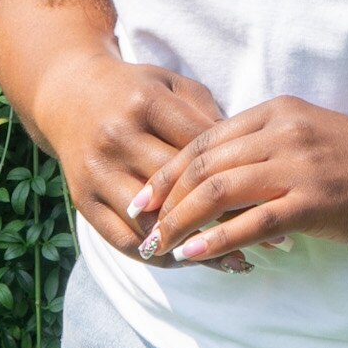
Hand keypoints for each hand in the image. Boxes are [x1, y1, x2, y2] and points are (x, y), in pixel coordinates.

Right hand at [31, 52, 252, 272]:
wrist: (71, 94)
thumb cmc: (137, 91)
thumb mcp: (174, 87)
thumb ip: (209, 117)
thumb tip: (249, 161)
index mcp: (145, 105)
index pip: (200, 149)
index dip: (239, 172)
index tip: (277, 192)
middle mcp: (118, 139)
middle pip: (179, 189)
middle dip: (226, 214)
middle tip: (272, 235)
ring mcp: (98, 173)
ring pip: (152, 222)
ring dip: (196, 245)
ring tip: (239, 258)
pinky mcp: (83, 201)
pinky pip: (124, 241)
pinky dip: (160, 257)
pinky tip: (193, 260)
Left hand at [131, 95, 347, 264]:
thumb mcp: (313, 137)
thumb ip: (269, 145)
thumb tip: (222, 172)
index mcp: (279, 110)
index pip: (206, 138)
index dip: (168, 169)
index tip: (143, 195)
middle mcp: (284, 130)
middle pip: (204, 162)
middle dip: (164, 197)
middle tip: (140, 225)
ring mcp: (300, 164)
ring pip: (219, 191)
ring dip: (181, 222)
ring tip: (159, 247)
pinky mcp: (315, 201)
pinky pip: (252, 222)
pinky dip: (217, 239)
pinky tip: (195, 256)